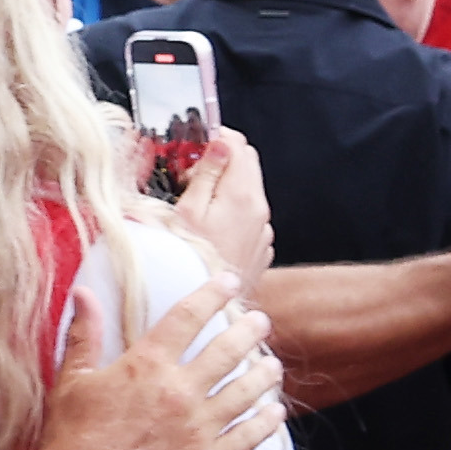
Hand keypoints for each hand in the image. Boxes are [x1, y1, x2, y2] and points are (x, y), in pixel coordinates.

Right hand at [39, 274, 284, 449]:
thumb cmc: (71, 437)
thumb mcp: (72, 380)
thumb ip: (85, 334)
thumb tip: (83, 293)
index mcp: (147, 365)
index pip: (188, 317)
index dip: (211, 294)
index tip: (228, 282)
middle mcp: (179, 391)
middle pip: (227, 350)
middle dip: (249, 331)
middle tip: (261, 322)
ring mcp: (198, 427)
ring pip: (245, 391)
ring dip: (263, 374)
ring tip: (273, 365)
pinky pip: (248, 436)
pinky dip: (265, 422)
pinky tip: (274, 412)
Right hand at [133, 126, 273, 286]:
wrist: (209, 311)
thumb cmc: (191, 261)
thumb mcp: (188, 212)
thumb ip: (207, 173)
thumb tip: (220, 142)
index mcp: (242, 195)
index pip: (238, 145)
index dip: (214, 138)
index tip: (193, 147)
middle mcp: (259, 210)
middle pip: (246, 164)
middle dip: (219, 160)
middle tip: (188, 173)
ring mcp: (262, 231)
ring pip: (247, 191)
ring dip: (224, 187)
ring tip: (194, 203)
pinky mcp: (259, 248)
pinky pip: (248, 218)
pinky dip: (230, 212)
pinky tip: (208, 227)